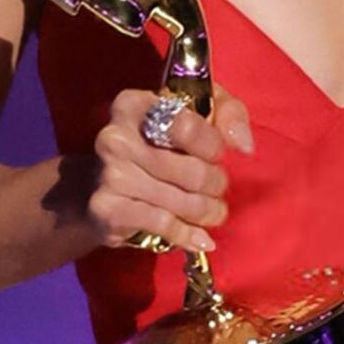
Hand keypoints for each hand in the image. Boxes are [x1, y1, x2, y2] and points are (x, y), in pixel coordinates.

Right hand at [85, 81, 253, 251]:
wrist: (101, 183)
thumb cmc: (160, 143)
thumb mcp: (197, 112)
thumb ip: (228, 114)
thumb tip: (243, 145)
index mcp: (134, 105)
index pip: (188, 126)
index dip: (213, 146)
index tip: (216, 155)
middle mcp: (116, 137)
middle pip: (192, 171)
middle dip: (215, 184)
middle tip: (216, 188)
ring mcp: (109, 174)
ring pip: (182, 201)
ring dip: (206, 211)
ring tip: (211, 212)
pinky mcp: (107, 209)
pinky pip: (163, 225)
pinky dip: (187, 234)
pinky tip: (199, 237)